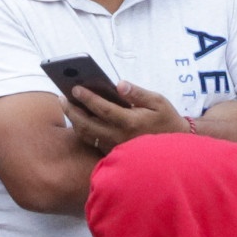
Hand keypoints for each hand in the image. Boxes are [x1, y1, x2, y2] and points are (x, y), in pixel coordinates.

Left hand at [67, 82, 184, 154]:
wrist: (174, 146)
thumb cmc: (166, 119)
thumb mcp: (158, 101)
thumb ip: (137, 93)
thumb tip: (119, 84)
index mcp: (131, 122)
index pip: (103, 109)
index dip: (87, 98)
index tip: (75, 88)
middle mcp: (120, 136)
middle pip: (88, 124)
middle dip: (72, 110)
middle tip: (62, 97)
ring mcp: (115, 146)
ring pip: (87, 135)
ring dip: (74, 120)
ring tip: (66, 105)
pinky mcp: (113, 152)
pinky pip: (92, 142)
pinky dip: (82, 130)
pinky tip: (77, 118)